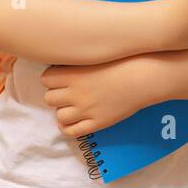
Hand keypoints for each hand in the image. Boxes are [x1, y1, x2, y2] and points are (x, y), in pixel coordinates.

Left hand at [40, 55, 157, 136]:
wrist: (141, 77)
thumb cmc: (120, 62)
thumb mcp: (93, 56)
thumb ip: (75, 62)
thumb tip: (60, 63)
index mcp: (74, 74)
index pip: (46, 79)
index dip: (52, 78)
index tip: (60, 77)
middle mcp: (76, 93)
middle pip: (49, 98)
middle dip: (56, 95)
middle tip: (66, 91)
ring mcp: (86, 110)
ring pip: (59, 116)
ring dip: (63, 111)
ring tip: (71, 106)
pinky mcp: (96, 123)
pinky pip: (72, 131)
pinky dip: (67, 127)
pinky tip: (72, 121)